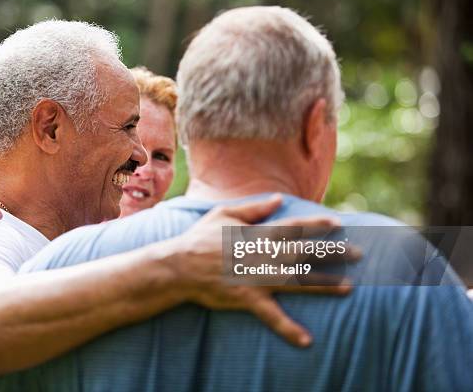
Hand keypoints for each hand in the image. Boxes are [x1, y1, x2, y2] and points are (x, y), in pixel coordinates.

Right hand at [169, 195, 358, 346]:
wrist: (180, 266)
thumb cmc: (200, 237)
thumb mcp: (224, 213)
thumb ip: (253, 208)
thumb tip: (278, 199)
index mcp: (259, 235)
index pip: (295, 228)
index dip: (318, 226)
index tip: (338, 224)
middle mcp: (264, 256)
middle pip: (306, 254)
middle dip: (333, 253)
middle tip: (359, 254)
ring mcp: (258, 279)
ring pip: (298, 282)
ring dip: (325, 284)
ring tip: (349, 287)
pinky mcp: (248, 299)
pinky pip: (271, 317)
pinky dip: (289, 329)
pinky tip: (307, 340)